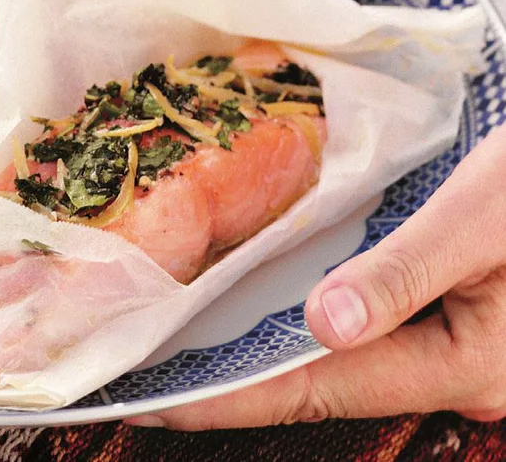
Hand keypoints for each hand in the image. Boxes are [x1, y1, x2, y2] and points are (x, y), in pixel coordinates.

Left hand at [125, 125, 505, 429]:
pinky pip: (368, 348)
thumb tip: (323, 326)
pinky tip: (268, 328)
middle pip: (326, 390)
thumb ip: (404, 274)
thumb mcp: (477, 220)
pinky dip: (308, 342)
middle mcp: (461, 379)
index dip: (233, 399)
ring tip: (190, 361)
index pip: (320, 389)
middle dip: (238, 391)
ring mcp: (460, 360)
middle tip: (153, 386)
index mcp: (467, 363)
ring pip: (345, 372)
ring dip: (268, 368)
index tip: (157, 405)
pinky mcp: (456, 334)